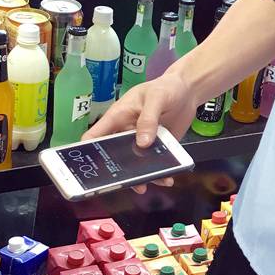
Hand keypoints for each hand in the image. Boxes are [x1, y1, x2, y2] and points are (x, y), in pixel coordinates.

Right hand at [82, 71, 197, 193]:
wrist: (188, 90)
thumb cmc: (166, 88)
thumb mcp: (156, 98)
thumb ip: (148, 119)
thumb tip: (142, 144)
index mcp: (118, 118)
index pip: (94, 136)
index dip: (86, 152)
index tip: (85, 169)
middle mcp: (126, 132)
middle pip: (113, 155)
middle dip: (115, 172)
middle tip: (119, 184)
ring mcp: (142, 141)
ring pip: (135, 164)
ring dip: (139, 176)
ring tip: (145, 186)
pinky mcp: (158, 147)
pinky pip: (155, 164)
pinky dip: (159, 174)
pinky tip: (166, 180)